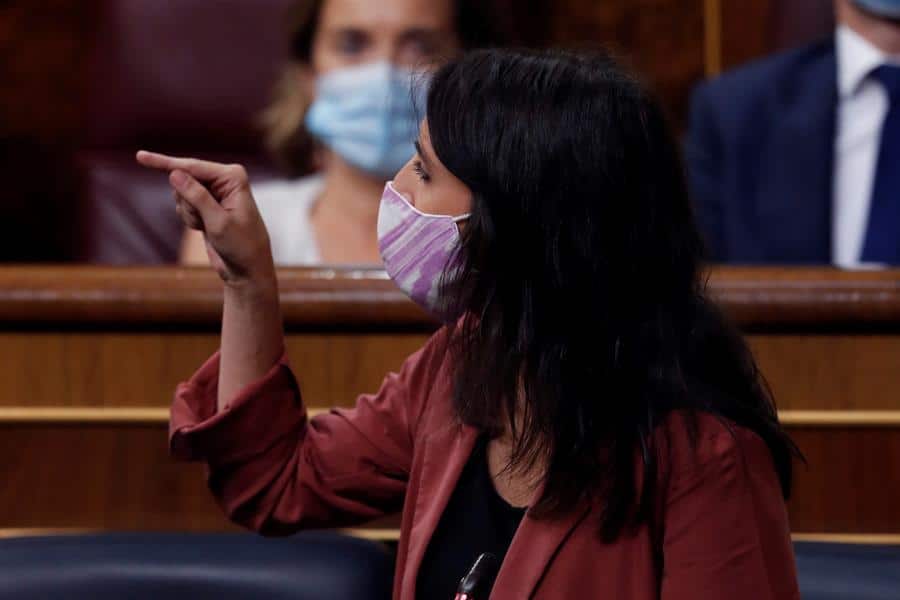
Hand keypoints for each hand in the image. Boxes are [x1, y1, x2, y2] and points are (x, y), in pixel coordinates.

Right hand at [136, 151, 274, 286]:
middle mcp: (224, 178)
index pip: (193, 166)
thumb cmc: (241, 245)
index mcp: (233, 177)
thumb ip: (196, 196)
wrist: (247, 267)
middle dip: (186, 203)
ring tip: (206, 227)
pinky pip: (184, 204)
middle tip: (202, 222)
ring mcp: (215, 189)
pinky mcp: (207, 202)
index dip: (165, 163)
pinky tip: (204, 228)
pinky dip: (189, 218)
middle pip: (184, 179)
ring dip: (188, 213)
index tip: (140, 156)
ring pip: (181, 193)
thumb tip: (174, 173)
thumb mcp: (218, 222)